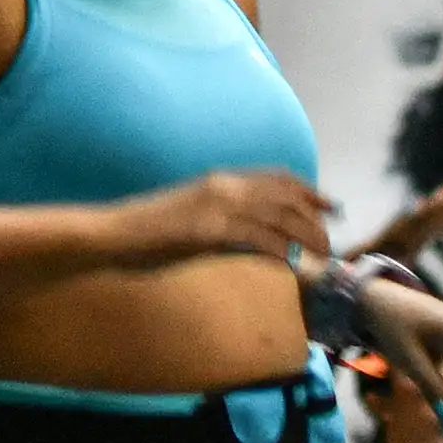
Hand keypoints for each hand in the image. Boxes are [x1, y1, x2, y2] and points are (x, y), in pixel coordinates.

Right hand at [119, 168, 337, 269]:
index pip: (277, 178)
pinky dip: (279, 251)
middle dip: (316, 218)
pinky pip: (257, 238)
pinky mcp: (209, 230)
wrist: (112, 234)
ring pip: (279, 216)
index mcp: (220, 179)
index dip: (309, 191)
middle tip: (331, 242)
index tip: (331, 207)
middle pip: (286, 196)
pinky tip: (289, 264)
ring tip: (320, 256)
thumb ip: (223, 220)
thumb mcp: (192, 217)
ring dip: (306, 237)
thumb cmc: (147, 231)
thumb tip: (251, 237)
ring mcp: (217, 206)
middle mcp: (224, 186)